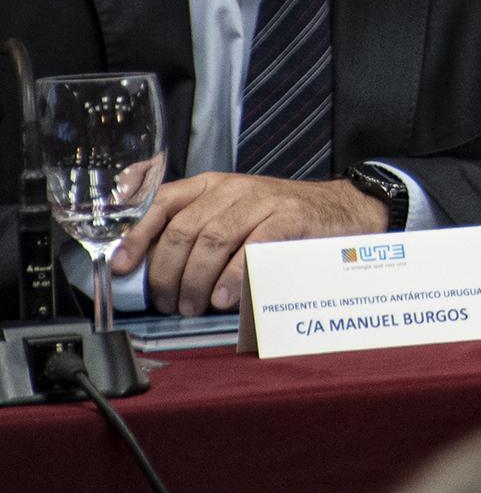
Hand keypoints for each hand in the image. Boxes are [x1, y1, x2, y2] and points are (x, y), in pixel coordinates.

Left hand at [113, 173, 388, 315]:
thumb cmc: (284, 222)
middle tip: (169, 303)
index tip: (122, 268)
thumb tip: (153, 273)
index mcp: (212, 186)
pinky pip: (251, 247)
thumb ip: (199, 235)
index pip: (161, 204)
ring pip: (211, 240)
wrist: (346, 210)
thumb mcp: (235, 216)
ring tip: (195, 306)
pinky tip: (225, 298)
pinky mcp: (290, 218)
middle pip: (183, 230)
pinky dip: (232, 276)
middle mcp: (233, 188)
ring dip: (195, 280)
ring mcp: (263, 200)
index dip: (136, 237)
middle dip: (167, 273)